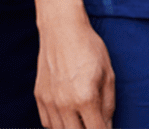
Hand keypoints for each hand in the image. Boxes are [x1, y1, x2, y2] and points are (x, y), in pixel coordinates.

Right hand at [33, 12, 115, 128]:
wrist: (62, 29)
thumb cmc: (89, 48)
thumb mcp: (108, 74)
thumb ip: (109, 104)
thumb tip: (108, 125)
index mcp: (86, 98)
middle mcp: (65, 104)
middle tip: (95, 124)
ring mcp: (49, 102)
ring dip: (73, 128)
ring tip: (83, 121)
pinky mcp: (39, 97)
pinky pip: (47, 122)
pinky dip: (58, 125)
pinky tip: (68, 118)